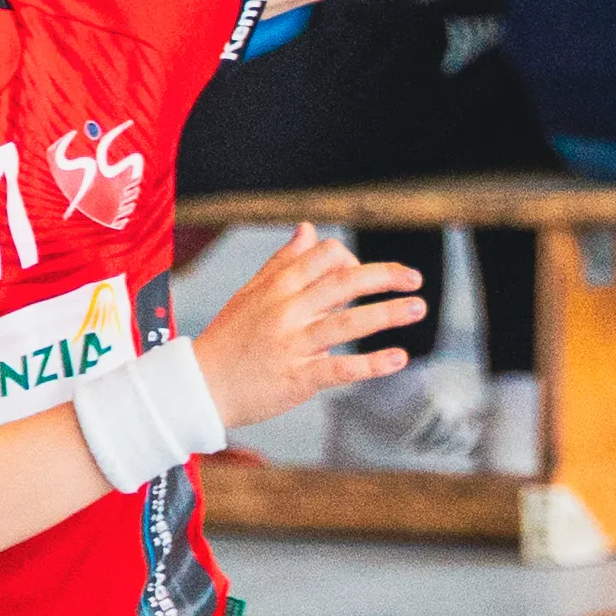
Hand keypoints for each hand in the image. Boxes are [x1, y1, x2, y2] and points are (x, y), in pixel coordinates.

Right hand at [193, 225, 428, 431]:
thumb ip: (284, 262)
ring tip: (418, 307)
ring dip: (387, 313)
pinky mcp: (297, 378)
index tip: (370, 271)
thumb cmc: (229, 339)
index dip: (354, 258)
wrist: (197, 387)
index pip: (325, 256)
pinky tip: (398, 358)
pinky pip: (340, 369)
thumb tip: (309, 229)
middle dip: (385, 276)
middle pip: (343, 282)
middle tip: (415, 278)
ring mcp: (292, 344)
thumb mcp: (251, 293)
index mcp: (277, 287)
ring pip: (347, 322)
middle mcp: (286, 311)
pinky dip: (372, 364)